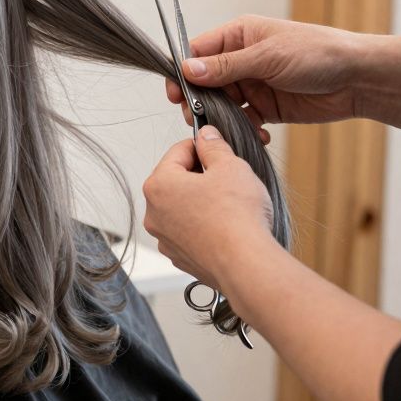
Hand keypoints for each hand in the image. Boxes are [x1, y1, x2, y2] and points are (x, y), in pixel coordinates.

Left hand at [143, 125, 277, 289]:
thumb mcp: (230, 166)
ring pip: (183, 207)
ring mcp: (165, 238)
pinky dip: (204, 226)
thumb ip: (214, 146)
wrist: (246, 265)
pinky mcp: (180, 257)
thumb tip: (206, 136)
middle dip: (202, 176)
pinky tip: (226, 226)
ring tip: (229, 204)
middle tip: (228, 178)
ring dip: (202, 201)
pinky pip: (190, 231)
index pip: (178, 151)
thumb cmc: (237, 218)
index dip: (202, 146)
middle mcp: (154, 213)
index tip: (217, 148)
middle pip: (177, 180)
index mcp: (159, 185)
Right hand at [165, 15, 368, 138]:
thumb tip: (188, 70)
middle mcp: (242, 59)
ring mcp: (254, 84)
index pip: (198, 52)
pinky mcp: (266, 107)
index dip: (184, 72)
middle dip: (200, 101)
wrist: (358, 79)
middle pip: (206, 81)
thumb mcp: (267, 57)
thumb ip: (226, 66)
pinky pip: (244, 120)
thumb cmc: (318, 53)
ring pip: (222, 103)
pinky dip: (244, 130)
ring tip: (227, 130)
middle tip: (198, 118)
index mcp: (239, 36)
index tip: (176, 94)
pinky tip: (257, 135)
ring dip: (222, 118)